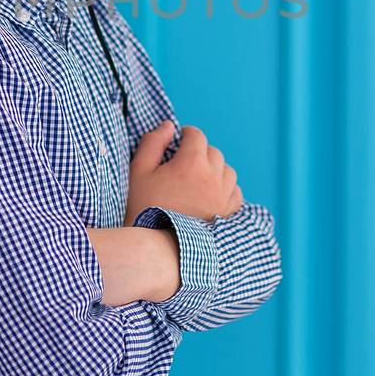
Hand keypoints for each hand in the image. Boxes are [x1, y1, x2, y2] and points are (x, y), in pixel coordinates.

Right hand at [123, 119, 243, 225]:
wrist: (158, 248)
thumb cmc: (144, 208)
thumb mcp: (139, 171)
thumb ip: (152, 143)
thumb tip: (168, 126)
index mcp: (191, 162)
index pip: (196, 135)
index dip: (186, 135)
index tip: (179, 142)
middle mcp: (213, 176)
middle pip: (212, 151)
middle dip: (199, 153)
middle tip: (183, 165)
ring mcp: (223, 196)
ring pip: (227, 170)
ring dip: (214, 169)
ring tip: (198, 180)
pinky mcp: (228, 213)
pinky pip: (235, 191)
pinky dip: (226, 188)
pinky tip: (211, 195)